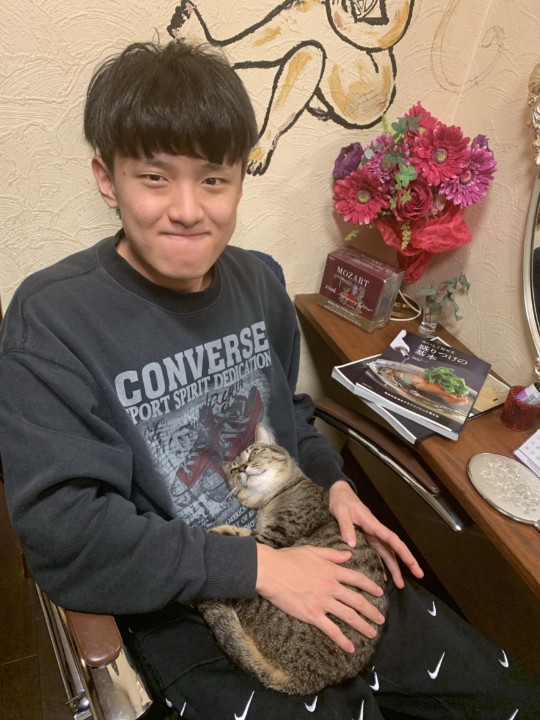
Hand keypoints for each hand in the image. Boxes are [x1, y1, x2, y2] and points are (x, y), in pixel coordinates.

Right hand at [255, 543, 385, 652]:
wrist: (271, 571)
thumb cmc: (288, 558)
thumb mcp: (313, 551)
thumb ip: (332, 554)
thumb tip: (349, 555)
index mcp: (332, 571)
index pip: (358, 579)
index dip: (371, 586)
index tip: (380, 592)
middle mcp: (331, 587)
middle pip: (358, 600)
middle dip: (372, 611)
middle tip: (381, 619)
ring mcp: (323, 602)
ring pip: (349, 616)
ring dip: (363, 626)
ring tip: (372, 633)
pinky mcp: (313, 615)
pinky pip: (331, 630)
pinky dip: (342, 640)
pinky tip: (351, 648)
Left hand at [328, 480, 423, 587]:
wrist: (339, 494)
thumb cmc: (341, 501)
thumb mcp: (341, 512)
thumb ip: (346, 526)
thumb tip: (351, 544)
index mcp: (373, 525)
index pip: (392, 540)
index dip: (403, 552)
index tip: (413, 564)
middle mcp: (376, 531)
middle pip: (394, 549)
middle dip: (407, 562)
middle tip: (419, 576)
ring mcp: (372, 536)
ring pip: (387, 554)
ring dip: (395, 568)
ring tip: (400, 585)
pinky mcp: (366, 538)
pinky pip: (377, 553)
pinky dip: (381, 565)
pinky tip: (383, 577)